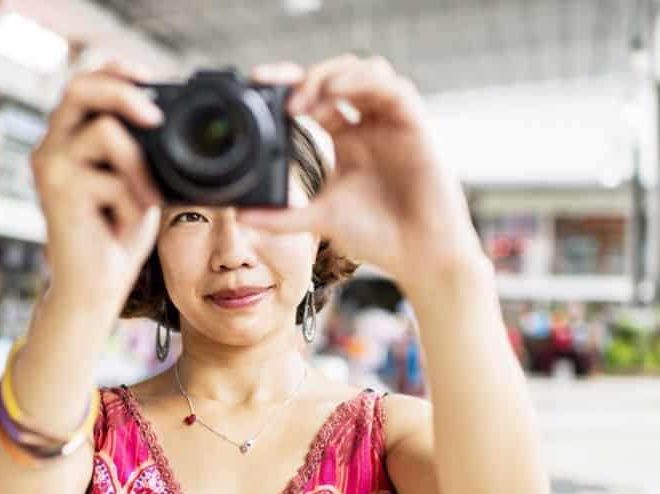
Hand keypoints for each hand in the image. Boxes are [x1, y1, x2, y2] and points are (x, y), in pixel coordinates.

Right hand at [31, 61, 164, 310]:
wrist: (94, 288)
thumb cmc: (116, 237)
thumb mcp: (137, 183)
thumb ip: (141, 151)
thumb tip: (166, 120)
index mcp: (67, 140)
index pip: (84, 84)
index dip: (115, 73)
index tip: (148, 78)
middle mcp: (51, 147)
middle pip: (79, 86)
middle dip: (124, 92)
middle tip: (156, 117)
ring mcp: (51, 167)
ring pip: (103, 130)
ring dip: (139, 167)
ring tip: (145, 200)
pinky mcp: (59, 190)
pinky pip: (113, 177)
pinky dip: (132, 202)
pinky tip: (123, 226)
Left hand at [242, 55, 489, 297]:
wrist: (419, 256)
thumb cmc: (379, 237)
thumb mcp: (319, 220)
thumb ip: (281, 217)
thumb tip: (240, 215)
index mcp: (345, 139)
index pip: (315, 97)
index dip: (289, 83)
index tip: (260, 83)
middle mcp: (368, 125)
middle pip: (339, 75)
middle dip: (309, 77)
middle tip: (286, 100)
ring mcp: (392, 123)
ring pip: (367, 71)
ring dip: (335, 75)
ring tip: (308, 99)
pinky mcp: (415, 126)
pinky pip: (395, 88)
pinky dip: (365, 82)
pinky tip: (339, 93)